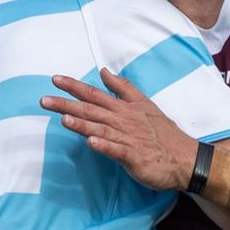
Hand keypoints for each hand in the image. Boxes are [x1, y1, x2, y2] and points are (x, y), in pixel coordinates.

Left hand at [40, 68, 197, 190]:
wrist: (185, 157)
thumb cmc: (163, 133)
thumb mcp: (144, 104)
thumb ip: (123, 88)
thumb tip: (105, 72)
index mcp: (124, 108)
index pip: (95, 94)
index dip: (74, 87)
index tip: (54, 79)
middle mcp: (123, 121)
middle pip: (92, 110)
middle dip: (67, 104)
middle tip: (44, 100)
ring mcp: (129, 139)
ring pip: (101, 129)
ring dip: (82, 124)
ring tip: (63, 119)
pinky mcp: (134, 157)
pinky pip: (117, 151)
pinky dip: (104, 146)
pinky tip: (91, 143)